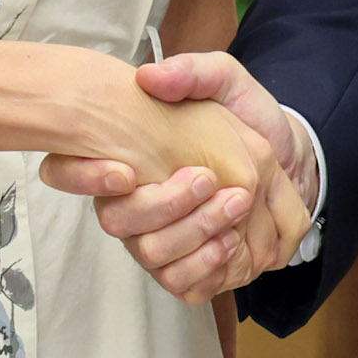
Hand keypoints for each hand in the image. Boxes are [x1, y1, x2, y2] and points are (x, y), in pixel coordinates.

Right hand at [41, 53, 317, 301]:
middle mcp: (132, 203)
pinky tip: (230, 241)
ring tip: (234, 205)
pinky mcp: (189, 268)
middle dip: (164, 205)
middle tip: (208, 178)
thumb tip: (148, 77)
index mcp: (130, 157)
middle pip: (116, 222)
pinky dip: (206, 266)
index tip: (126, 172)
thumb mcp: (224, 80)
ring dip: (192, 232)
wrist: (292, 157)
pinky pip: (181, 284)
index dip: (80, 176)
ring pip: (150, 255)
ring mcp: (157, 239)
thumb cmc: (247, 118)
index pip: (64, 171)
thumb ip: (190, 73)